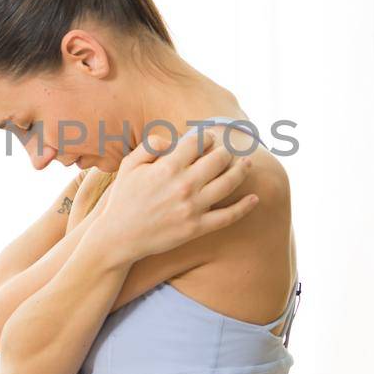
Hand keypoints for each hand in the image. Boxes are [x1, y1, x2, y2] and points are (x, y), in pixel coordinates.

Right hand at [95, 126, 259, 265]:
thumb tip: (173, 139)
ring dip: (242, 170)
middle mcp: (184, 185)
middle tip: (228, 150)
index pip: (198, 141)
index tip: (209, 137)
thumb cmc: (123, 199)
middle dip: (226, 150)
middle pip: (219, 158)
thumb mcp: (129, 165)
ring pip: (229, 182)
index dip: (206, 135)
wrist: (118, 237)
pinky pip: (228, 216)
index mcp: (168, 167)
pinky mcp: (197, 228)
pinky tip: (255, 199)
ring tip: (247, 164)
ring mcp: (193, 207)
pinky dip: (245, 207)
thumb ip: (150, 145)